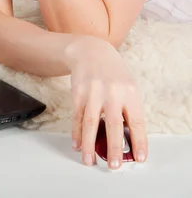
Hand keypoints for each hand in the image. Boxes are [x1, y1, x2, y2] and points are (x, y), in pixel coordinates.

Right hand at [64, 35, 147, 168]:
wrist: (91, 51)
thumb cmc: (112, 73)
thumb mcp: (127, 87)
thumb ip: (128, 110)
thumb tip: (128, 139)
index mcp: (130, 93)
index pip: (137, 122)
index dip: (139, 142)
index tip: (140, 158)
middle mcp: (112, 93)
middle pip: (113, 125)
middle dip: (113, 148)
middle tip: (114, 165)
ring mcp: (93, 93)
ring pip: (91, 123)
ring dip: (89, 144)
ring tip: (89, 160)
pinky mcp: (78, 93)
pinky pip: (77, 117)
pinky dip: (77, 132)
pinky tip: (77, 144)